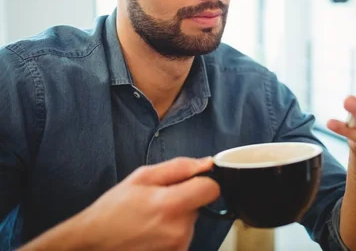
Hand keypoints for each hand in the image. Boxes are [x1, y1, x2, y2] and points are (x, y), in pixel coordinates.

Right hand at [21, 157, 219, 250]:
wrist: (93, 244)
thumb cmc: (113, 210)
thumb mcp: (142, 177)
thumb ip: (179, 167)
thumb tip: (207, 163)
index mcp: (172, 206)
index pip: (212, 189)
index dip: (201, 182)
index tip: (188, 183)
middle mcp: (179, 230)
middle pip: (199, 205)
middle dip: (183, 199)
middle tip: (156, 202)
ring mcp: (178, 247)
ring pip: (190, 221)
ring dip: (176, 217)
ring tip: (150, 218)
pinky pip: (182, 236)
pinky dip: (171, 232)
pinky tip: (151, 232)